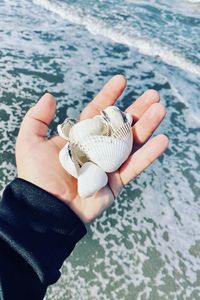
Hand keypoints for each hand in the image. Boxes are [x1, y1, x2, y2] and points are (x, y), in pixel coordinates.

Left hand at [16, 75, 167, 222]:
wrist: (45, 208)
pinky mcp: (116, 182)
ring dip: (146, 126)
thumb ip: (37, 118)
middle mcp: (96, 148)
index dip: (109, 96)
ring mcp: (107, 165)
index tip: (121, 80)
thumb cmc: (37, 176)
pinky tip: (162, 140)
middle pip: (120, 125)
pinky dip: (148, 155)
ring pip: (131, 143)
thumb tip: (50, 96)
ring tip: (160, 110)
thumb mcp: (30, 142)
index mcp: (79, 137)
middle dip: (136, 109)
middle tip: (153, 95)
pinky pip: (134, 167)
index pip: (97, 112)